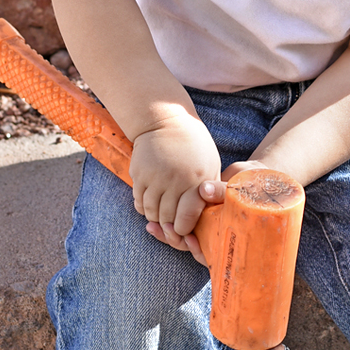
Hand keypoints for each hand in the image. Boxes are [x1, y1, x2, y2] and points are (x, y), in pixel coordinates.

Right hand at [129, 114, 220, 261]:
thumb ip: (210, 189)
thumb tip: (210, 215)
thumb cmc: (193, 144)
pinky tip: (150, 206)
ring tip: (161, 217)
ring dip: (156, 219)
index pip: (187, 217)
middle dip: (169, 228)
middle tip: (171, 228)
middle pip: (168, 218)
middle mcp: (175, 180)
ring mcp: (155, 177)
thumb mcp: (210, 164)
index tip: (183, 229)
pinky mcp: (139, 174)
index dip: (184, 229)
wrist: (164, 120)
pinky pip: (139, 202)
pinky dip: (144, 209)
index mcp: (196, 179)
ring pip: (151, 213)